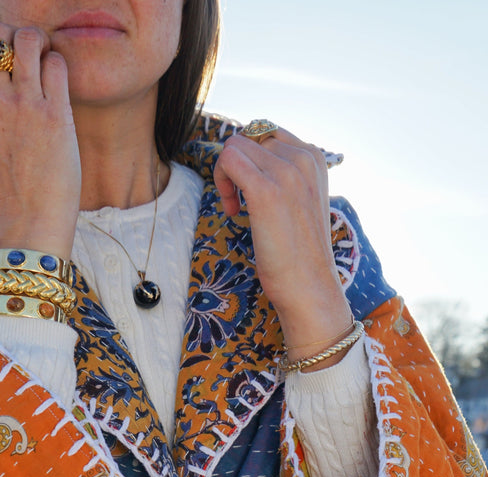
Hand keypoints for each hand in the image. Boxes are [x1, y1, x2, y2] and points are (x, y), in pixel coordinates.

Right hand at [0, 23, 80, 258]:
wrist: (28, 223)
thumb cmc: (10, 192)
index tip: (9, 62)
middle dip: (17, 37)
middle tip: (32, 58)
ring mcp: (22, 105)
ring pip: (29, 39)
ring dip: (42, 45)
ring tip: (48, 67)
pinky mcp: (52, 114)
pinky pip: (56, 64)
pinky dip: (60, 65)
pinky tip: (61, 89)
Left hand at [214, 128, 352, 363]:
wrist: (309, 285)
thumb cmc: (300, 251)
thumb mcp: (299, 201)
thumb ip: (283, 176)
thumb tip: (246, 160)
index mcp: (314, 157)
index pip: (266, 132)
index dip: (249, 157)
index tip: (250, 189)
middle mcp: (303, 157)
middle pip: (247, 137)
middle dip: (234, 166)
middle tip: (237, 201)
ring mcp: (286, 172)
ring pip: (233, 146)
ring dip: (225, 174)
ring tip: (235, 206)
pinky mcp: (266, 191)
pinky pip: (227, 160)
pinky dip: (221, 182)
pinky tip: (233, 211)